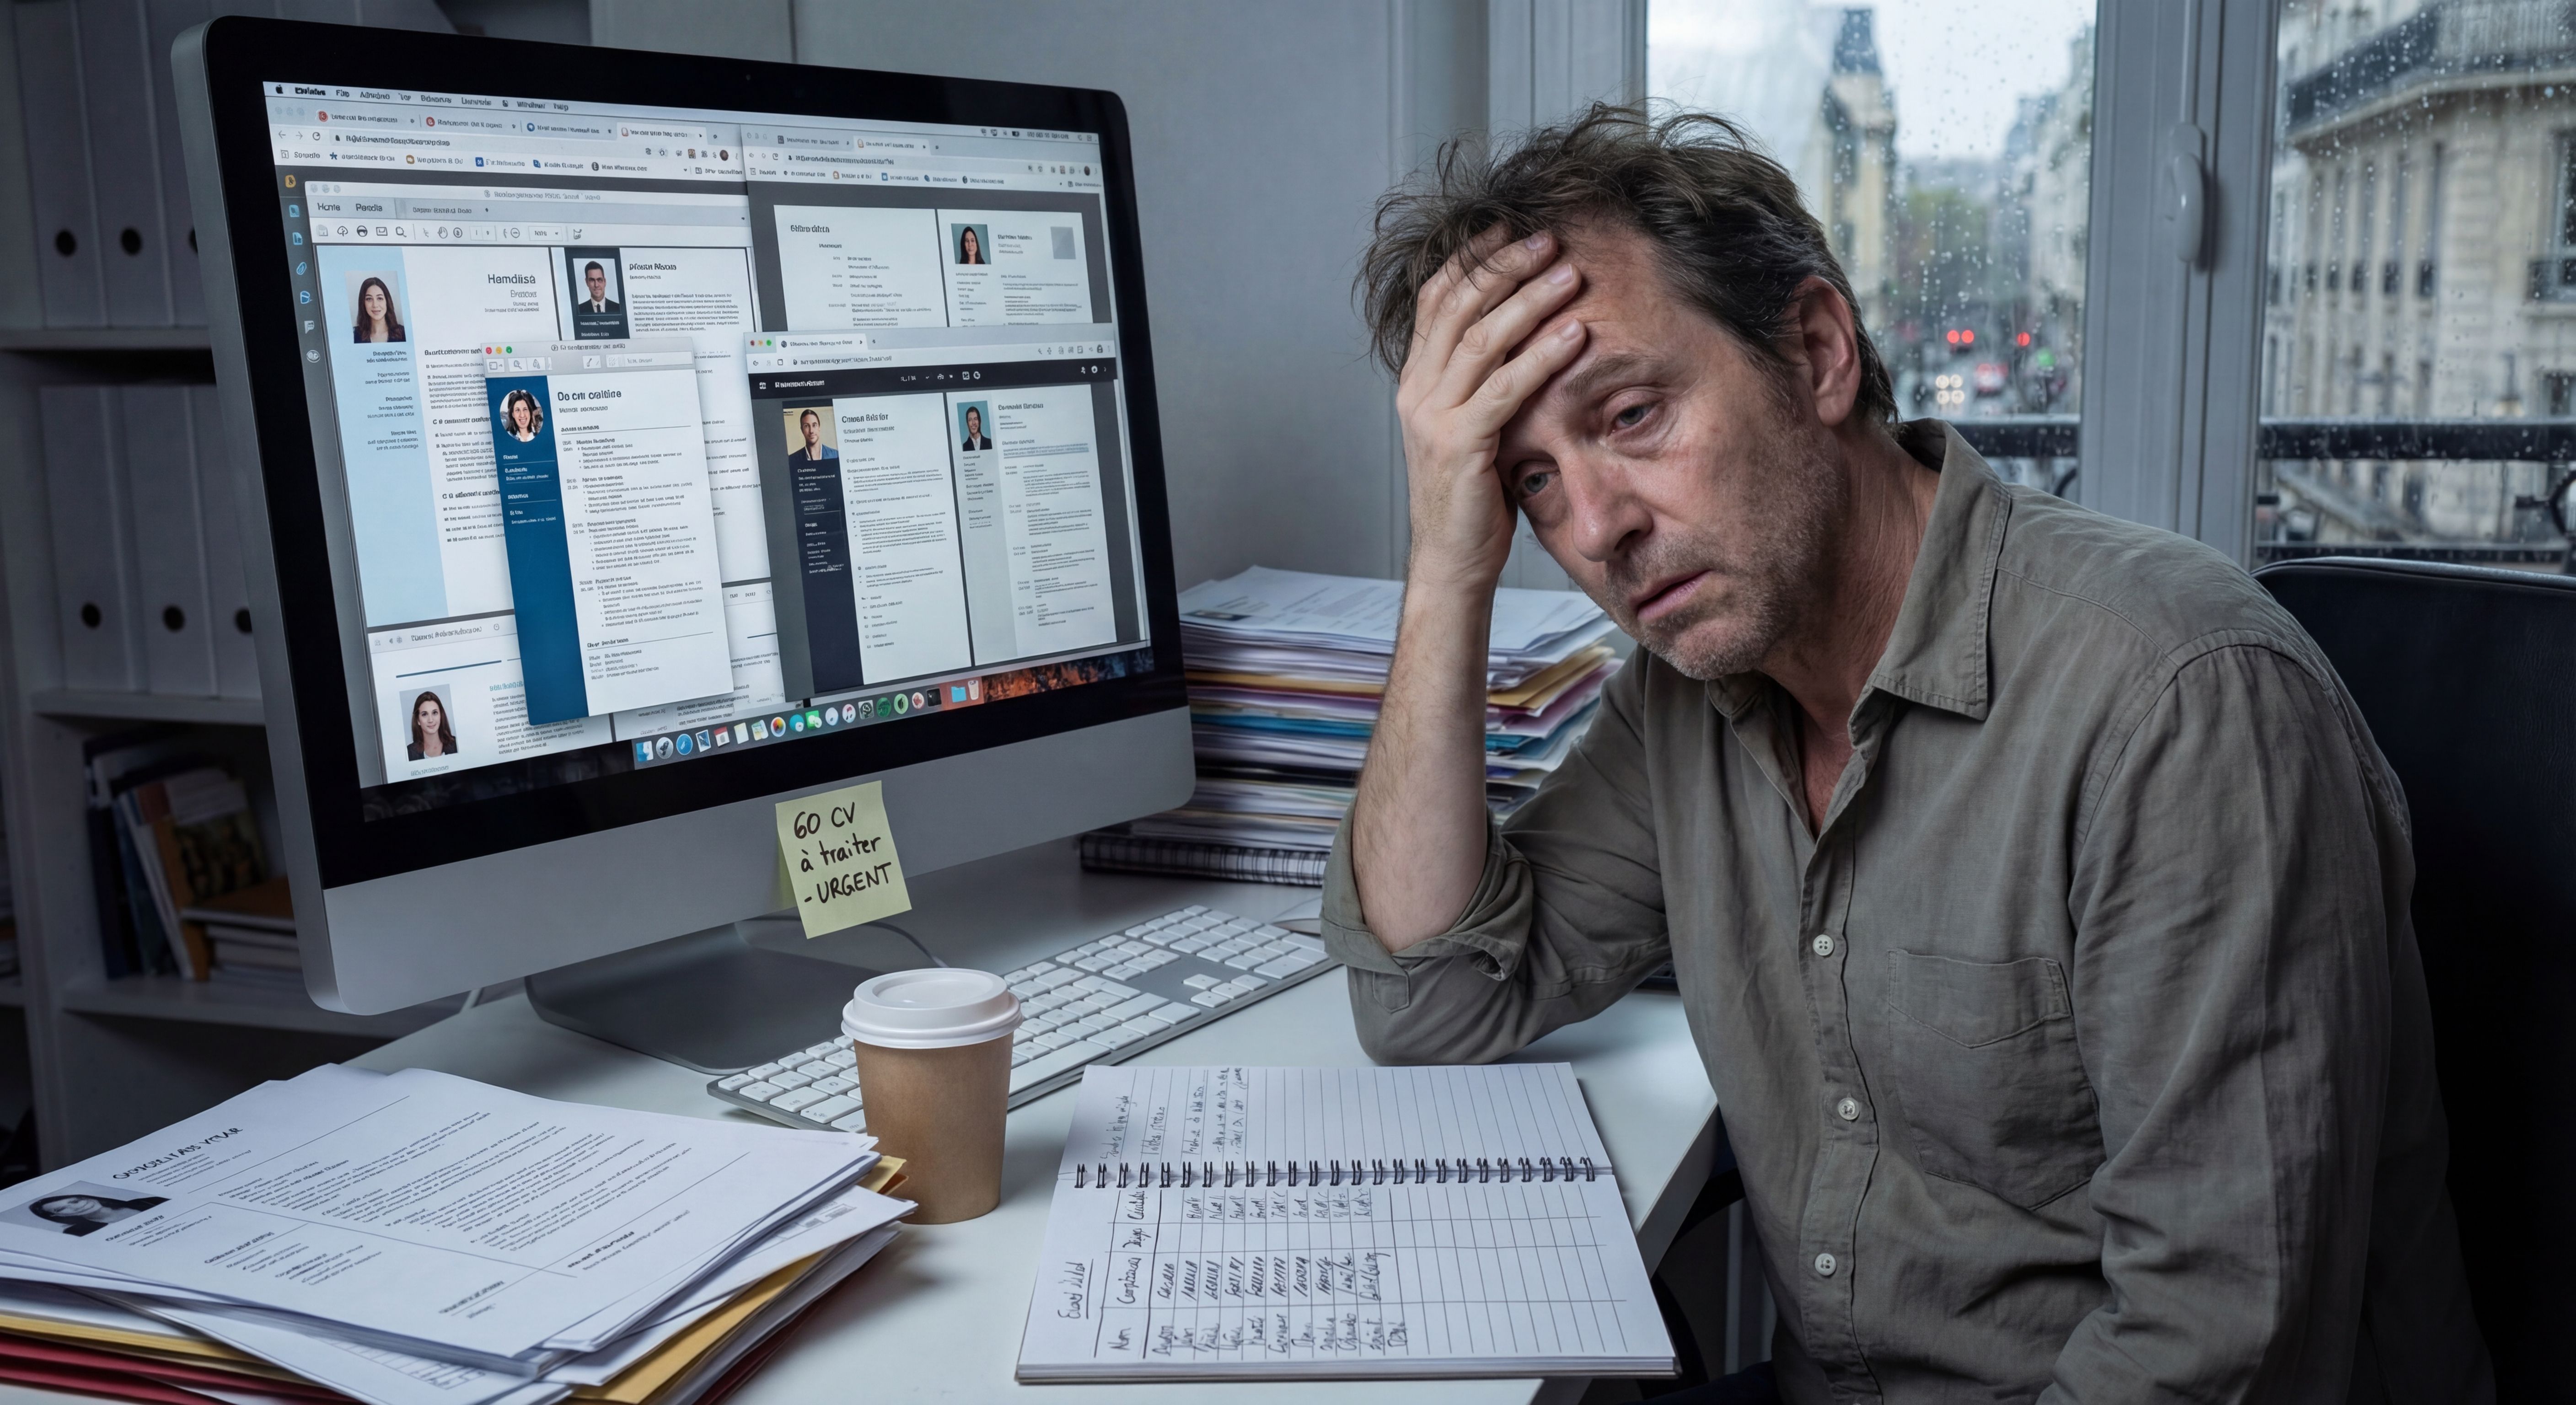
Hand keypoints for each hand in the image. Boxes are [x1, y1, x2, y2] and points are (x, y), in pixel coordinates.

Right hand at [1395, 227, 1588, 589]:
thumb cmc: (1473, 496)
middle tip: (1549, 238)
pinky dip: (1542, 355)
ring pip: (1480, 339)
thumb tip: (1527, 334)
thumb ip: (1486, 382)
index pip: (1435, 300)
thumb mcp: (1474, 425)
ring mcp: (1433, 417)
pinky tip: (1575, 333)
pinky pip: (1505, 388)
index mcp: (1416, 381)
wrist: (1452, 561)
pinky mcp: (1459, 445)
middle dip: (1504, 265)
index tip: (1508, 227)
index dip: (1470, 259)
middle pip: (1458, 307)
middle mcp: (1417, 391)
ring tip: (1570, 272)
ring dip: (1529, 300)